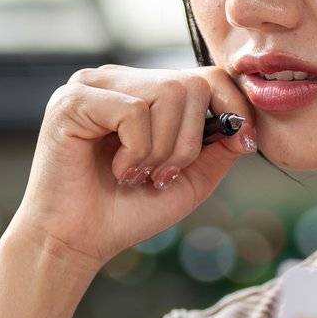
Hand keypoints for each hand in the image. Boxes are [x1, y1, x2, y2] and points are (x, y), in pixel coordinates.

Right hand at [7, 64, 255, 269]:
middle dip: (189, 142)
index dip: (233, 106)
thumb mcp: (188, 180)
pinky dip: (136, 151)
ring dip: (161, 150)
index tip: (243, 144)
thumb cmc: (125, 211)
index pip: (204, 74)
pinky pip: (134, 112)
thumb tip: (243, 124)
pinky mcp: (73, 100)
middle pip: (190, 84)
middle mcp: (118, 79)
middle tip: (161, 175)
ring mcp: (92, 84)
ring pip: (167, 94)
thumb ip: (218, 149)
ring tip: (135, 175)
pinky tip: (116, 170)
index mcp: (144, 91)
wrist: (75, 242)